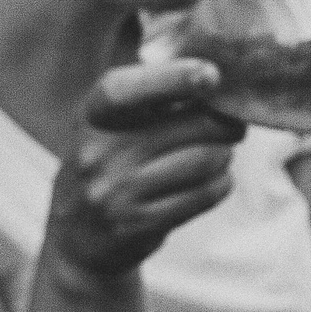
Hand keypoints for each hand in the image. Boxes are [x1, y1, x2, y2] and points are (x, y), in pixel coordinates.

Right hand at [46, 60, 245, 279]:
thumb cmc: (109, 164)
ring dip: (225, 156)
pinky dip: (221, 184)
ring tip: (219, 155)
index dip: (173, 77)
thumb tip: (215, 77)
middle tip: (233, 125)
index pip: (129, 89)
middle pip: (196, 124)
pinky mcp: (137, 225)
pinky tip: (214, 181)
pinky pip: (204, 195)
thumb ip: (153, 97)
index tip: (211, 74)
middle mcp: (100, 152)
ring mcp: (116, 191)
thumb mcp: (112, 125)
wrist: (77, 237)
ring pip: (206, 160)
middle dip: (226, 123)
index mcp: (94, 115)